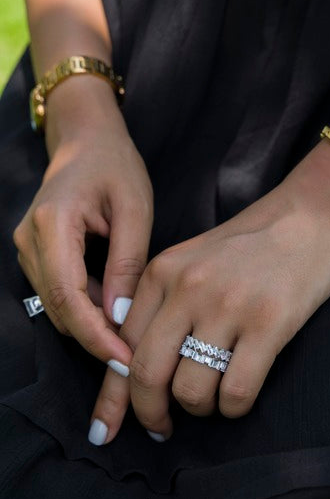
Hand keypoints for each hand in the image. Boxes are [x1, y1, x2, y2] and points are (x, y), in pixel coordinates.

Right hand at [13, 86, 153, 370]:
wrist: (87, 140)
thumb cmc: (115, 167)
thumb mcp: (134, 209)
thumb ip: (127, 262)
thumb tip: (119, 316)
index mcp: (52, 224)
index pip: (67, 296)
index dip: (94, 334)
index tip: (124, 359)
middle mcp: (29, 240)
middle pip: (57, 307)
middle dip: (94, 337)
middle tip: (134, 357)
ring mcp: (26, 247)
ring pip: (55, 305)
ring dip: (90, 323)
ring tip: (131, 334)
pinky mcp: (35, 252)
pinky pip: (57, 291)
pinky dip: (85, 306)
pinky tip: (115, 306)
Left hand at [87, 170, 329, 444]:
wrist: (313, 215)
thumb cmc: (252, 243)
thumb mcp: (193, 259)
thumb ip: (160, 302)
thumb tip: (130, 365)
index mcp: (162, 272)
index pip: (122, 344)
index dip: (113, 395)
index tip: (109, 427)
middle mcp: (188, 288)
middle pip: (146, 374)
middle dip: (150, 414)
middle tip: (163, 428)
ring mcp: (228, 305)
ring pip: (190, 390)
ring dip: (199, 409)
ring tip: (213, 399)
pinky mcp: (269, 322)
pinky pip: (237, 392)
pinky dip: (234, 408)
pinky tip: (239, 397)